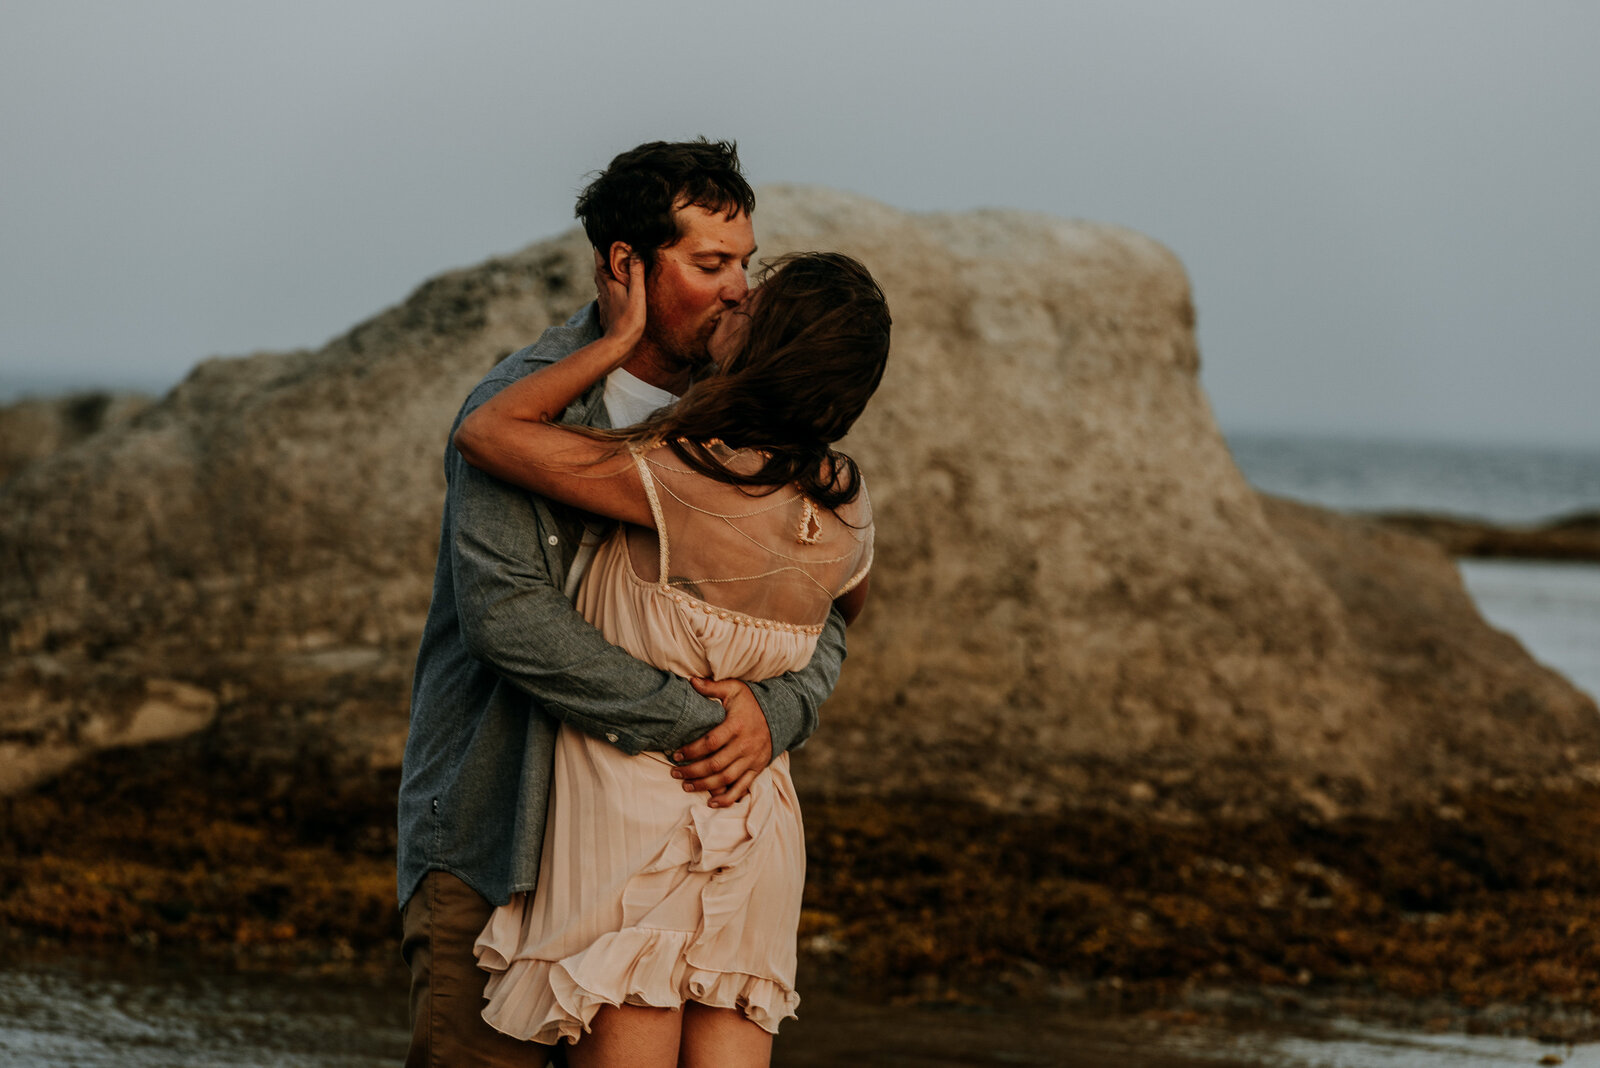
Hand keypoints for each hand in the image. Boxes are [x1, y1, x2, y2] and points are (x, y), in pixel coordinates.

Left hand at [594, 244, 645, 351]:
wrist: (618, 344)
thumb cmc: (629, 321)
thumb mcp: (637, 295)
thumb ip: (636, 274)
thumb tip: (636, 253)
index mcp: (609, 284)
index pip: (601, 261)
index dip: (602, 249)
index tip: (608, 239)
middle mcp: (603, 291)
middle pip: (600, 271)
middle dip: (604, 259)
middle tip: (612, 251)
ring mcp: (603, 302)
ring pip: (601, 283)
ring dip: (606, 273)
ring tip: (615, 268)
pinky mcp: (606, 312)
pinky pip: (605, 294)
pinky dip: (609, 286)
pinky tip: (616, 290)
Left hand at [670, 678, 772, 806]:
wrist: (781, 713)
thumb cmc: (751, 701)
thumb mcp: (734, 688)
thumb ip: (712, 687)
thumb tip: (690, 681)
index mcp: (737, 725)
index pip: (710, 742)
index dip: (691, 751)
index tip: (675, 754)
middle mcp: (745, 745)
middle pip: (715, 764)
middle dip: (692, 771)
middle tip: (675, 772)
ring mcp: (752, 759)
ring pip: (725, 779)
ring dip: (704, 785)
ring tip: (686, 785)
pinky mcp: (757, 769)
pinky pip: (742, 788)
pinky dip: (727, 798)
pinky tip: (712, 802)